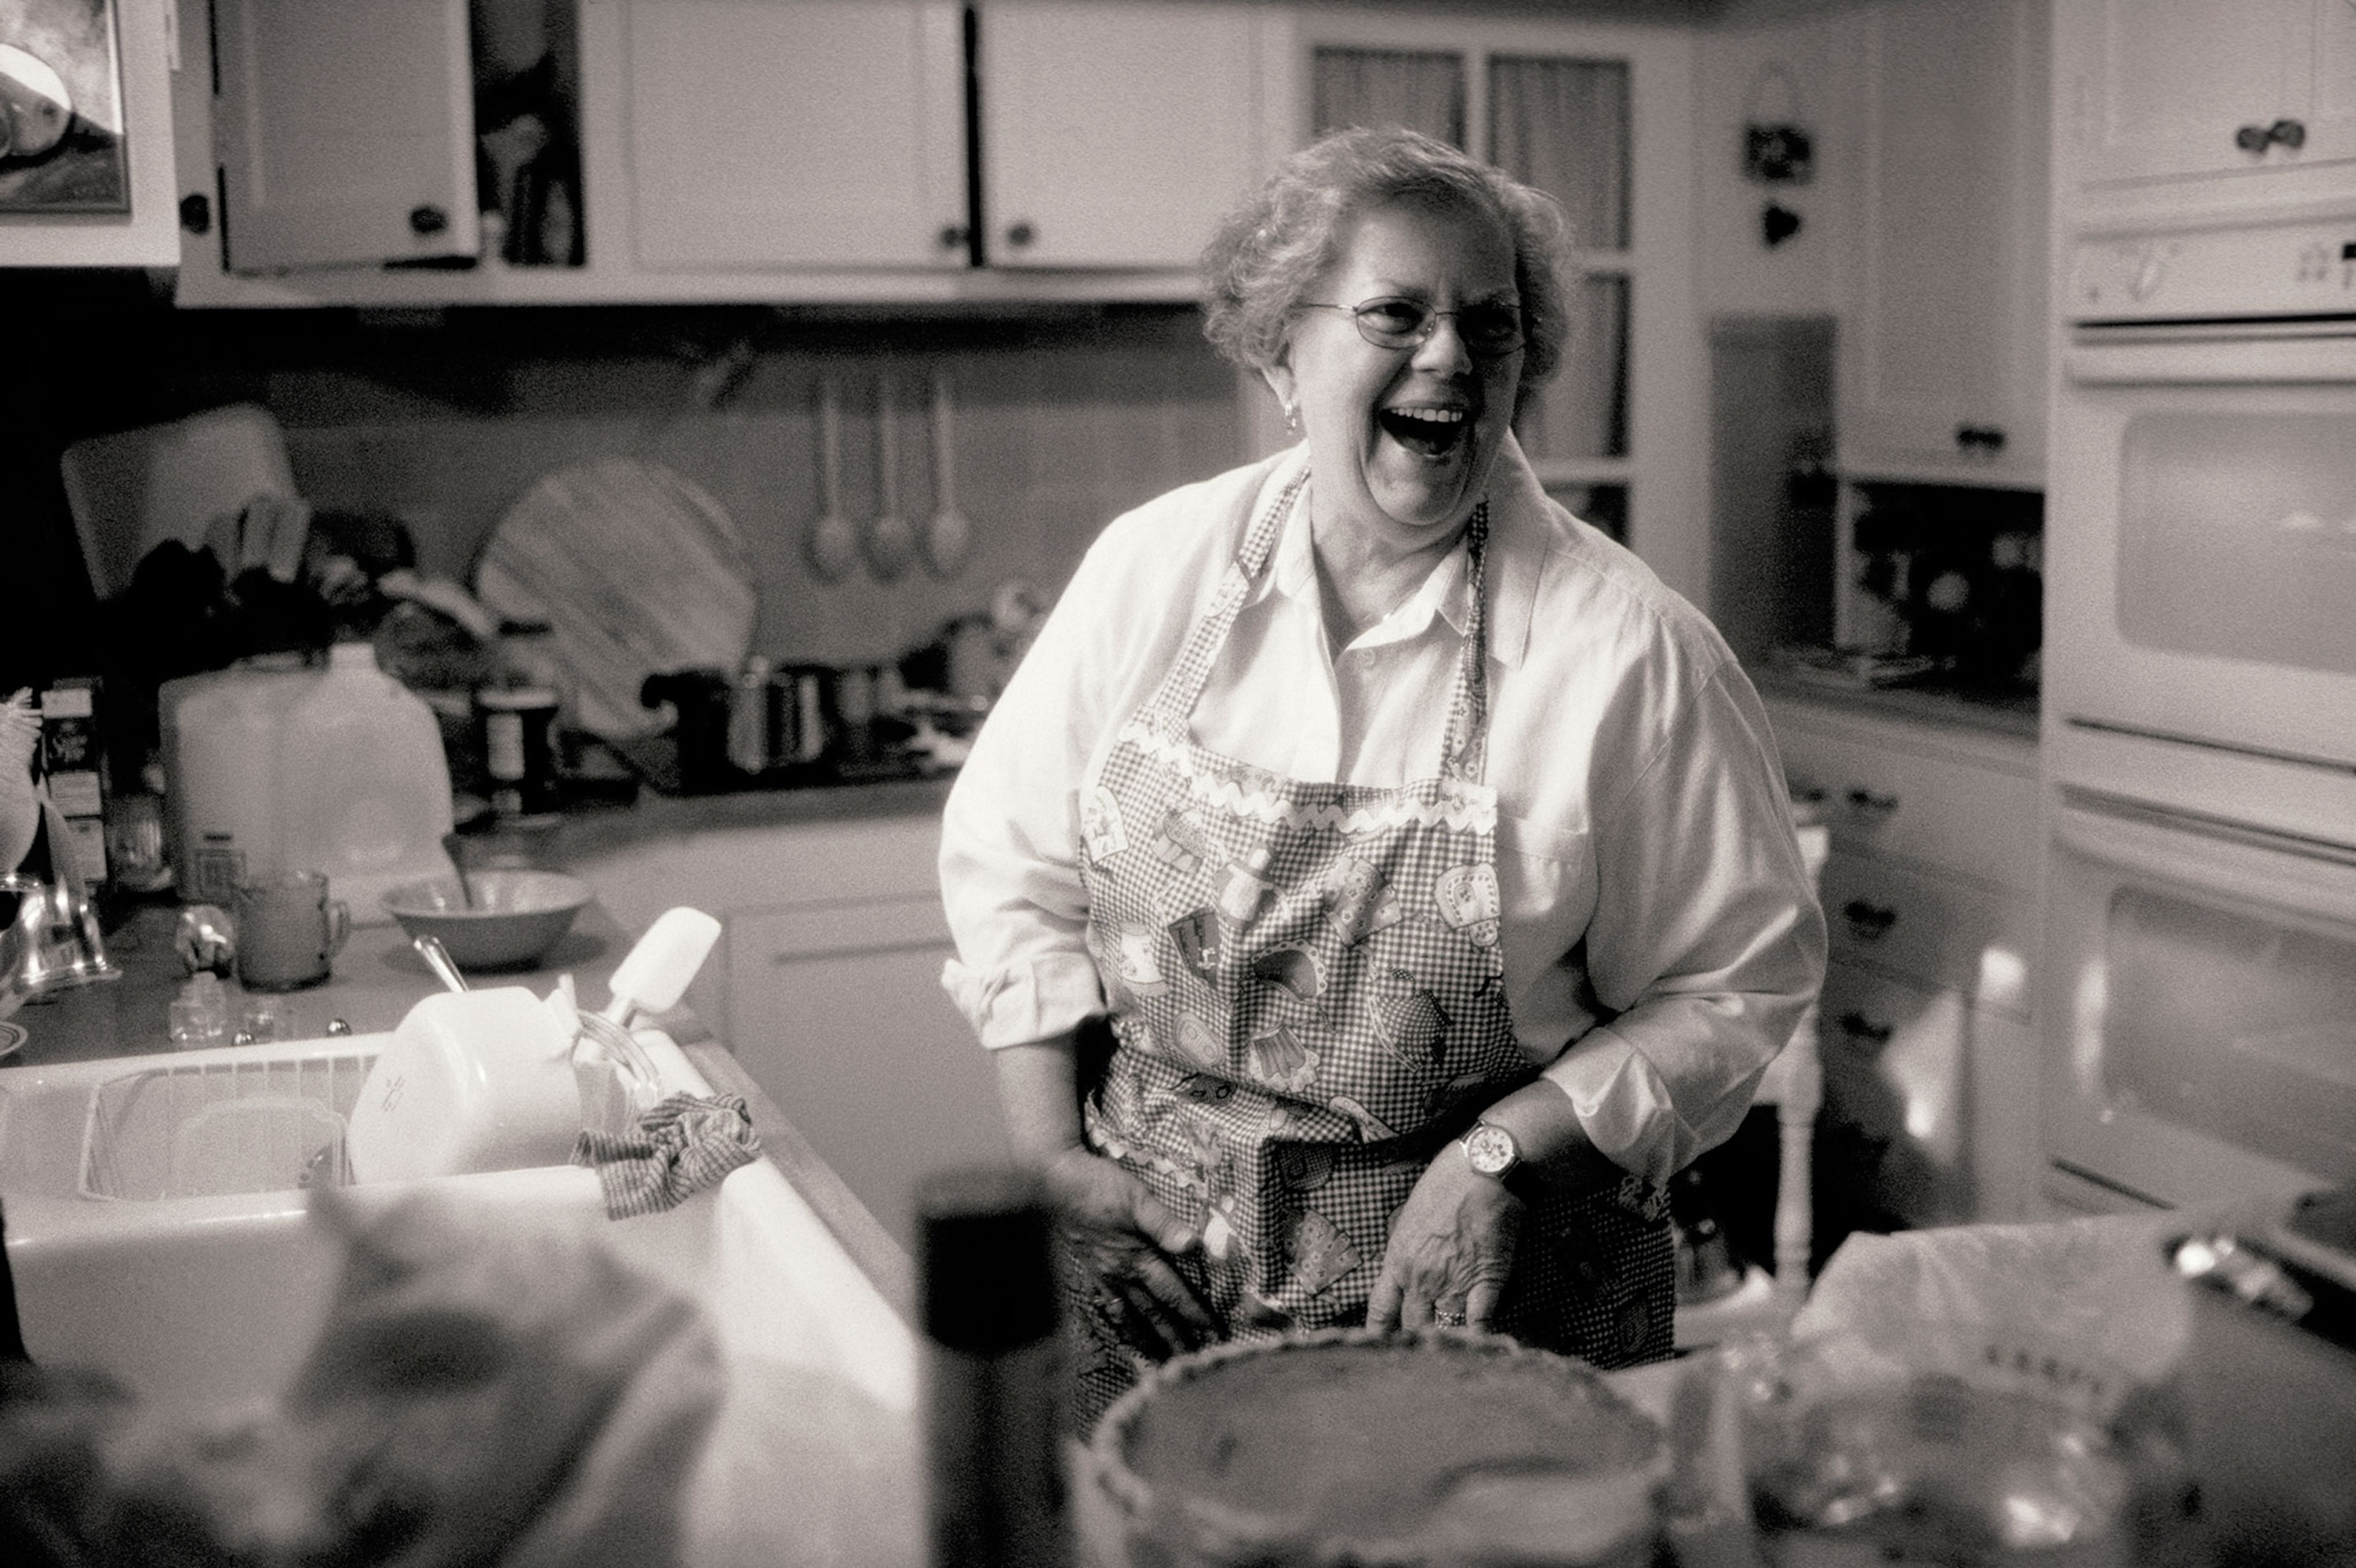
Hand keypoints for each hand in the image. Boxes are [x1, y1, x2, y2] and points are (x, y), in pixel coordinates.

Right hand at [1042, 1147, 1218, 1359]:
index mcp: (1137, 1258)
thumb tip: (1194, 1245)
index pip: (1172, 1293)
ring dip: (1149, 1339)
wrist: (1056, 1184)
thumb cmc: (1098, 1186)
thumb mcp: (1136, 1197)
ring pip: (1131, 1317)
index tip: (1213, 1332)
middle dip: (1175, 1337)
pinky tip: (1125, 1334)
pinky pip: (1109, 1307)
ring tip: (1163, 1359)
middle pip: (1154, 1314)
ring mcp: (1103, 1275)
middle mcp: (1121, 1274)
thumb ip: (1164, 1224)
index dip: (1194, 1313)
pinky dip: (1121, 1325)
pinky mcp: (1090, 1270)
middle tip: (1194, 1359)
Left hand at [1366, 1149, 1521, 1332]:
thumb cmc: (1446, 1182)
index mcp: (1398, 1261)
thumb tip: (1410, 1260)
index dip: (1379, 1334)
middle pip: (1412, 1325)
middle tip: (1423, 1350)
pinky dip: (1480, 1338)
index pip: (1381, 1310)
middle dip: (1416, 1338)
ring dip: (1448, 1337)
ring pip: (1444, 1329)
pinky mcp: (1485, 1283)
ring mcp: (1452, 1284)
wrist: (1482, 1171)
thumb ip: (1408, 1246)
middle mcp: (1420, 1279)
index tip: (1378, 1348)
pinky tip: (1481, 1350)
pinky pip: (1479, 1323)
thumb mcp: (1411, 1214)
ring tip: (1450, 1355)